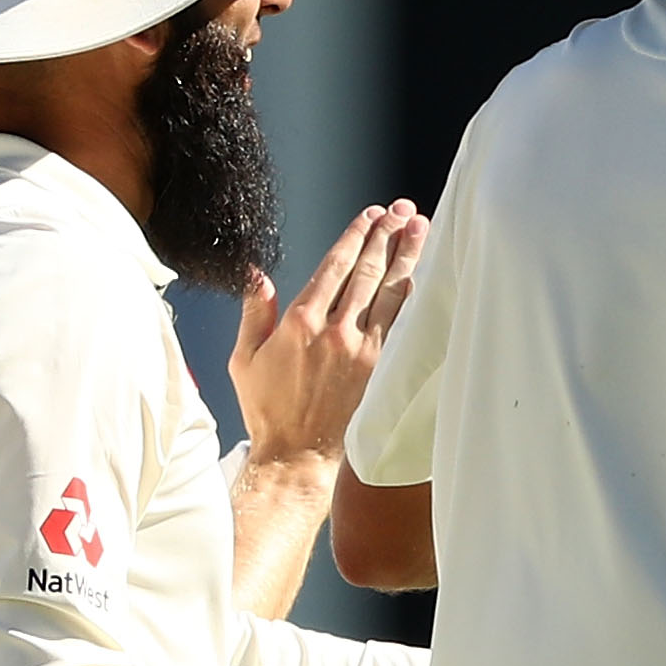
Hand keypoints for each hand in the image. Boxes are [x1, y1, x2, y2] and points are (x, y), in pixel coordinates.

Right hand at [228, 203, 425, 470]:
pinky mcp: (379, 368)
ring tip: (419, 227)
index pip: (335, 266)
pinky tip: (421, 274)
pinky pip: (400, 323)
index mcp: (299, 322)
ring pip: (389, 292)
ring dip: (407, 256)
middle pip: (367, 271)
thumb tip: (256, 273)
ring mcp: (361, 349)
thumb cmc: (268, 410)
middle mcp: (334, 331)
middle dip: (386, 235)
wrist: (297, 455)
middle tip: (402, 210)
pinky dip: (411, 295)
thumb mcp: (244, 359)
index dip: (356, 236)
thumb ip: (254, 312)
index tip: (371, 215)